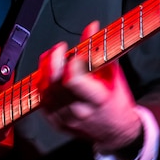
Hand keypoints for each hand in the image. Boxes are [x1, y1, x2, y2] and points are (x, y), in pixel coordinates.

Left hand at [38, 21, 141, 151]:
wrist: (116, 132)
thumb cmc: (117, 101)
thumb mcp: (113, 74)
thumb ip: (98, 50)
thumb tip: (90, 27)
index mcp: (96, 100)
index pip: (73, 80)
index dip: (69, 63)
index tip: (71, 52)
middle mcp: (78, 111)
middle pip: (54, 84)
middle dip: (52, 61)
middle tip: (58, 50)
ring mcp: (65, 119)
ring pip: (45, 92)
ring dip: (45, 72)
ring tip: (52, 60)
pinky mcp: (56, 123)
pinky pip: (42, 102)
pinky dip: (43, 86)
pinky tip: (48, 76)